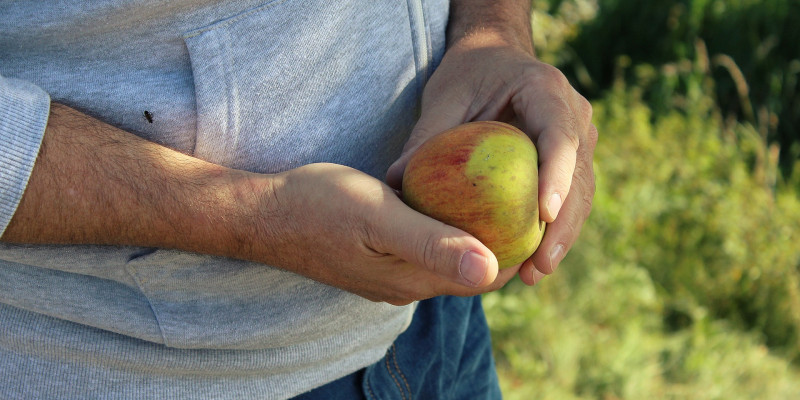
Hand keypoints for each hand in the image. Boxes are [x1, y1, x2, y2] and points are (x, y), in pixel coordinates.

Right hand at [251, 163, 518, 304]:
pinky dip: (444, 228)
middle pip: (468, 270)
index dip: (516, 252)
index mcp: (412, 280)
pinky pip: (423, 249)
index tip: (540, 216)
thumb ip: (432, 243)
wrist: (263, 214)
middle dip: (501, 243)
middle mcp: (405, 286)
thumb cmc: (319, 207)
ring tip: (498, 197)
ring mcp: (387, 275)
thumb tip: (489, 269)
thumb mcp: (378, 217)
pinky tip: (447, 199)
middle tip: (526, 200)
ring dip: (473, 235)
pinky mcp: (374, 260)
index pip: (483, 277)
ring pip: (446, 259)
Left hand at [386, 31, 596, 285]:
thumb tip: (395, 184)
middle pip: (580, 175)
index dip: (558, 176)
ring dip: (563, 236)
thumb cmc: (467, 74)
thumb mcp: (443, 98)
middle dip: (564, 224)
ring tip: (536, 273)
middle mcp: (574, 113)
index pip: (560, 136)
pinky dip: (554, 229)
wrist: (494, 57)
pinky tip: (531, 262)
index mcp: (547, 90)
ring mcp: (579, 137)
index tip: (544, 215)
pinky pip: (569, 198)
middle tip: (540, 266)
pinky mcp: (572, 159)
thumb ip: (426, 138)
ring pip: (582, 193)